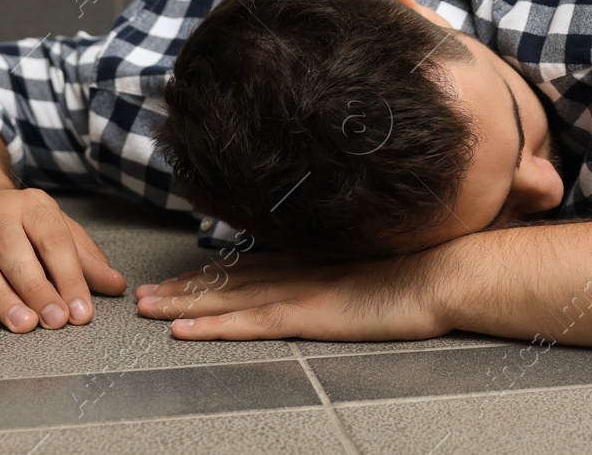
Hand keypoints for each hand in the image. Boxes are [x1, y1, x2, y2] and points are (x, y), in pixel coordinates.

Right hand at [0, 187, 126, 332]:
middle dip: (36, 288)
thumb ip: (85, 259)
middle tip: (54, 321)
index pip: (53, 240)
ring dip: (0, 297)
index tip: (81, 311)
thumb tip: (116, 286)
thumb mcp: (55, 229)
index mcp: (30, 205)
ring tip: (22, 325)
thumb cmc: (17, 224)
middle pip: (13, 250)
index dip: (69, 277)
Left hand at [134, 252, 446, 341]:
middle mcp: (302, 271)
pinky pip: (251, 322)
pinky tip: (184, 330)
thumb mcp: (382, 266)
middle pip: (230, 279)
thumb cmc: (427, 271)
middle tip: (143, 295)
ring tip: (147, 309)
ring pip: (229, 298)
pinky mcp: (310, 314)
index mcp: (318, 260)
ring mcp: (303, 291)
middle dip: (184, 288)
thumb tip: (341, 278)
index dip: (211, 273)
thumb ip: (351, 270)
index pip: (252, 268)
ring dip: (185, 304)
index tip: (180, 278)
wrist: (447, 272)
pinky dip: (214, 325)